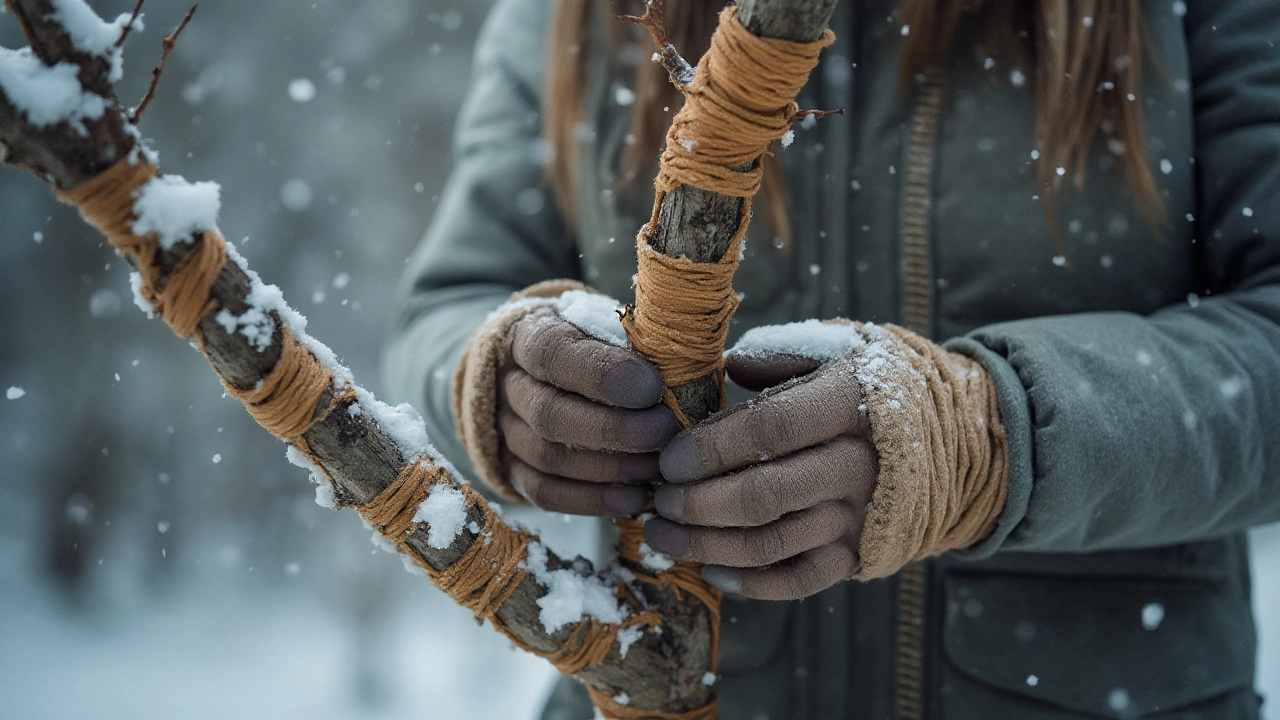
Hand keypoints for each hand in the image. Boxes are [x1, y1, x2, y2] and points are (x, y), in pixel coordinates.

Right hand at [498, 308, 678, 515]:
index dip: (601, 374)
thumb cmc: (590, 344)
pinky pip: (546, 493)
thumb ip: (633, 342)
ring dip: (609, 468)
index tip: (650, 387)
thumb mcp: (605, 326)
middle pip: (549, 414)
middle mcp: (509, 385)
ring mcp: (506, 431)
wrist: (543, 371)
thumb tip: (683, 368)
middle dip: (612, 429)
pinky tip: (634, 498)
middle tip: (662, 431)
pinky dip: (593, 499)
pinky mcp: (513, 470)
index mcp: (528, 336)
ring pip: (548, 457)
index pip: (553, 353)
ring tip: (656, 468)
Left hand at [644, 346, 878, 600]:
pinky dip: (750, 583)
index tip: (668, 459)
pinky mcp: (857, 553)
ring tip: (662, 537)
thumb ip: (779, 358)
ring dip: (707, 545)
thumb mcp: (836, 352)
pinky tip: (710, 570)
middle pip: (763, 495)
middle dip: (698, 503)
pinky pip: (799, 580)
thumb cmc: (869, 388)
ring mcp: (858, 516)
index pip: (769, 428)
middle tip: (658, 501)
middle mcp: (856, 465)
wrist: (952, 439)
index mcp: (847, 404)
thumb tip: (729, 367)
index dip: (711, 448)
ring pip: (771, 543)